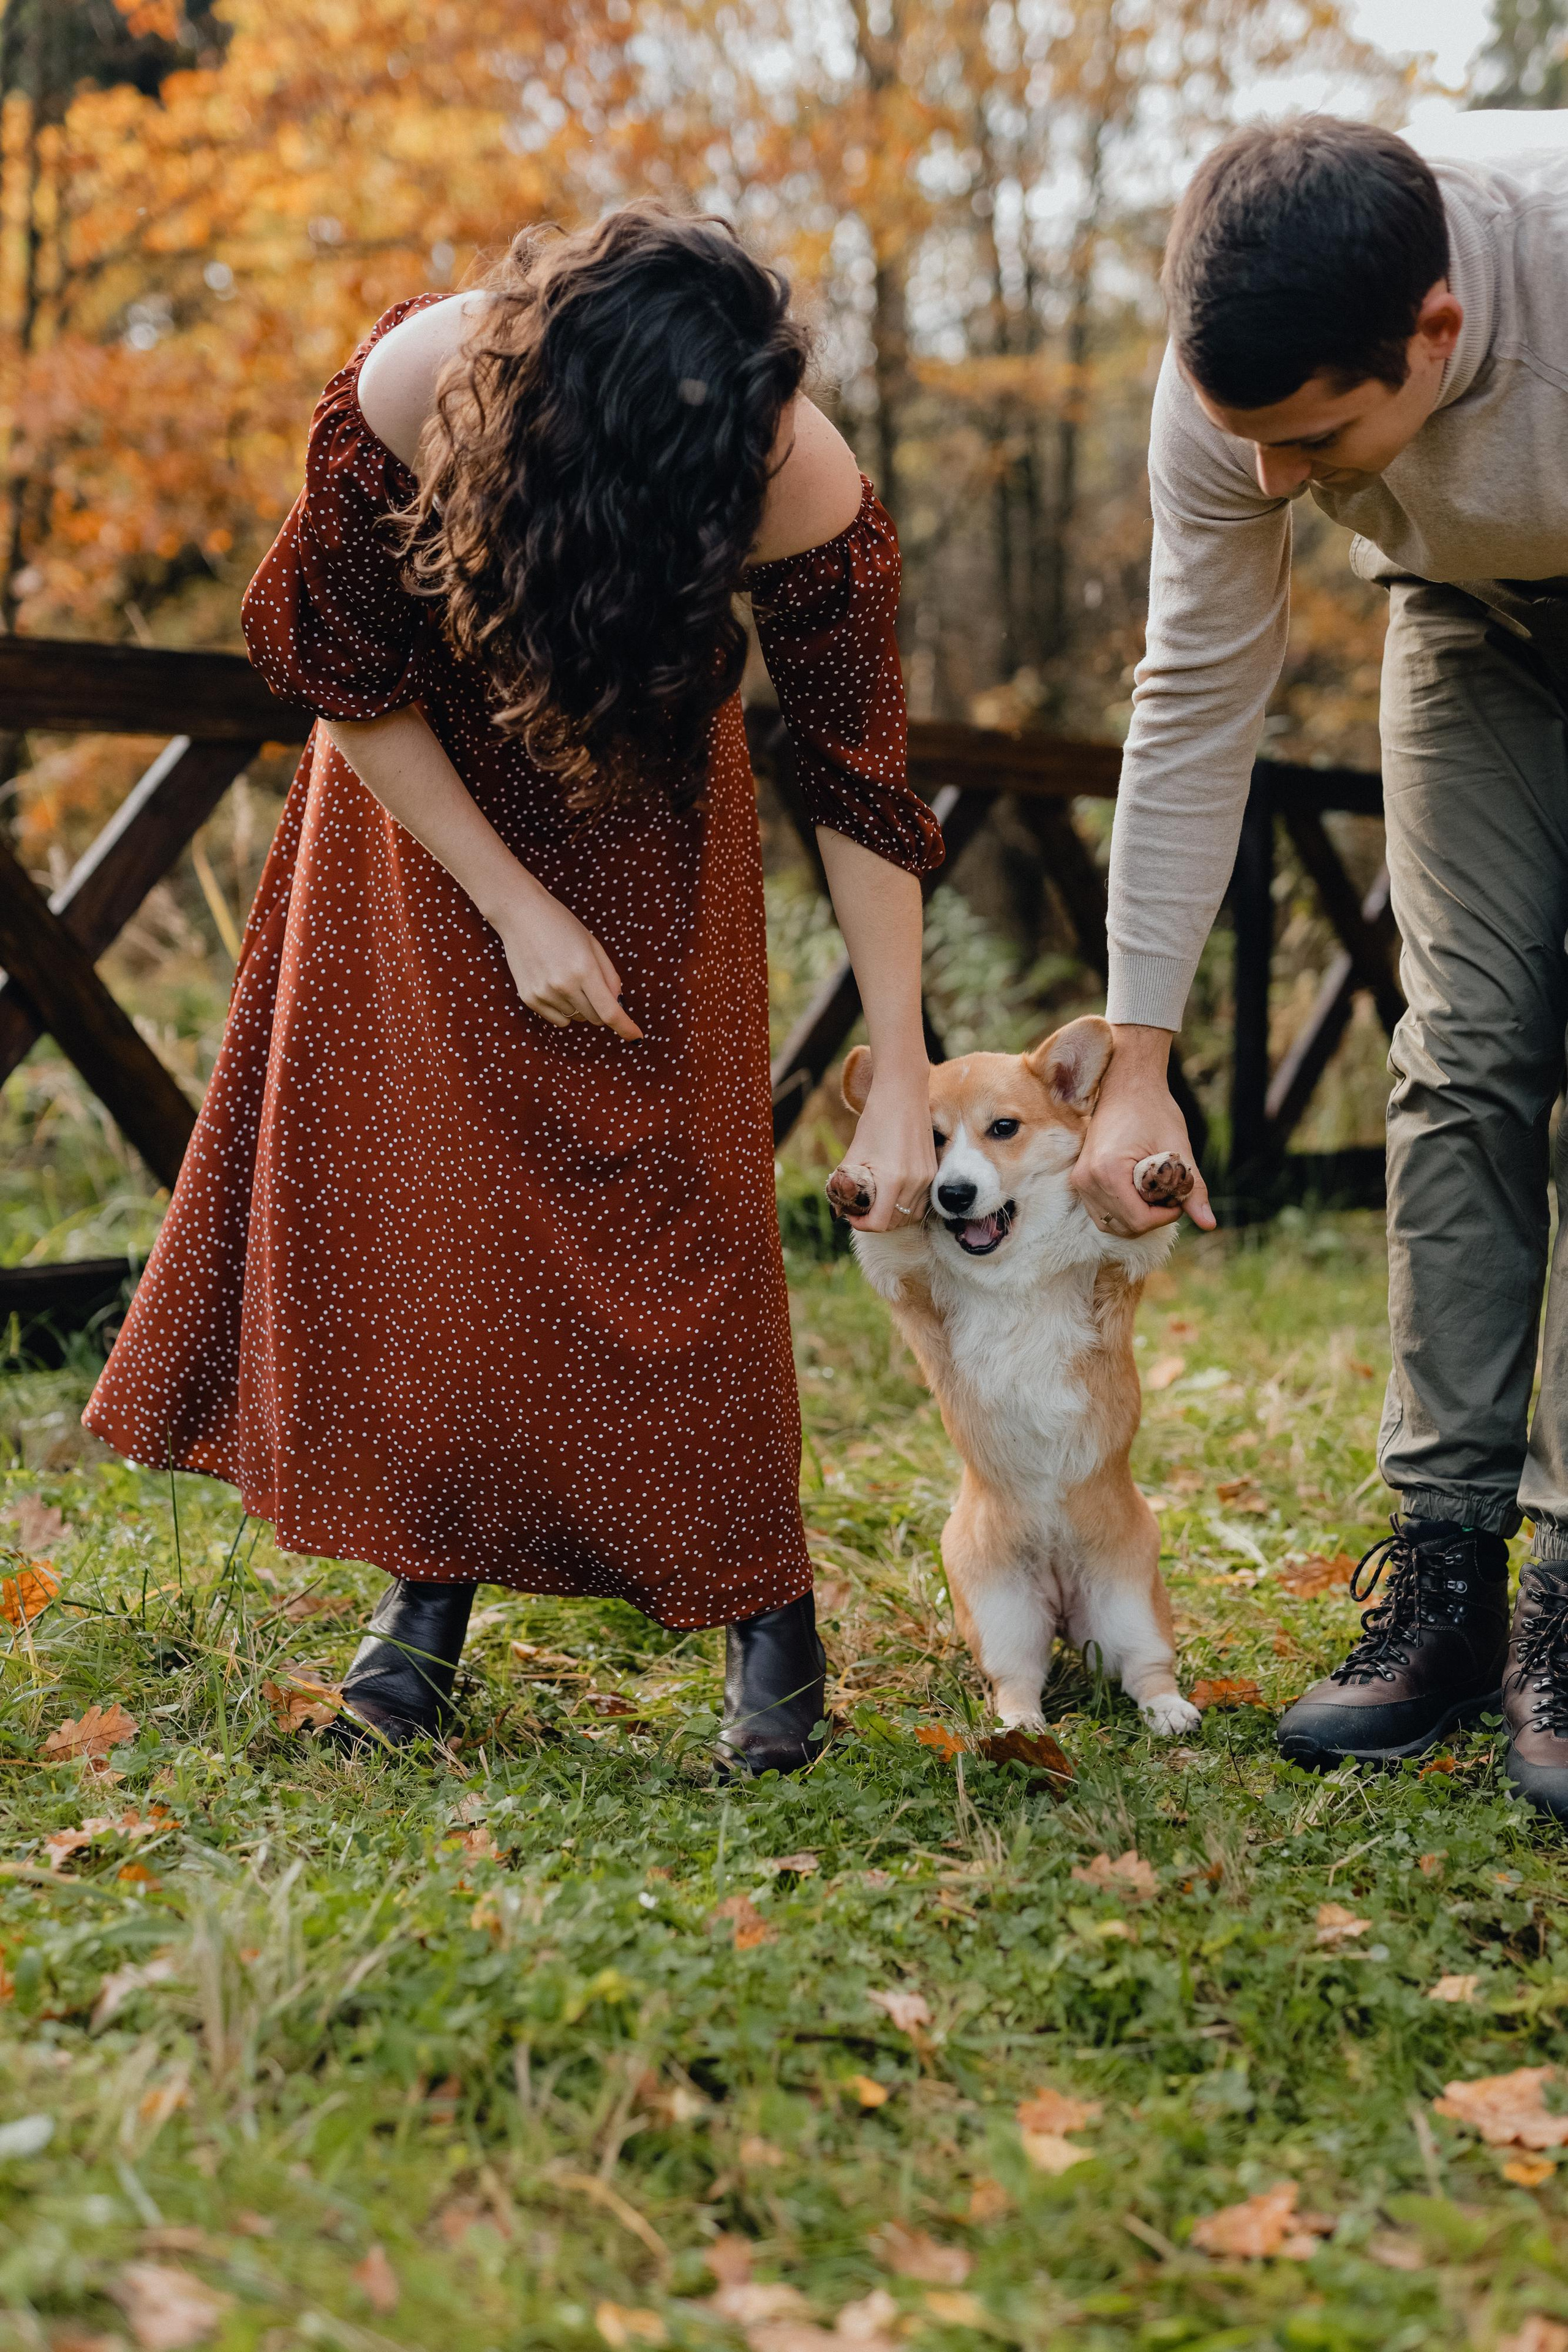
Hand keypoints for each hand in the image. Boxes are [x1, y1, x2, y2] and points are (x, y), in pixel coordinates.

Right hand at [496, 880, 642, 1038]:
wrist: (520, 913)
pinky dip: (563, 1009)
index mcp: (584, 969)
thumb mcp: (593, 945)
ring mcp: (544, 993)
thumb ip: (610, 976)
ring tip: (567, 977)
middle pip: (596, 1018)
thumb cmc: (561, 925)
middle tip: (592, 984)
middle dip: (601, 1008)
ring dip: (580, 1005)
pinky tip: (554, 985)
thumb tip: (618, 1005)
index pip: (610, 1011)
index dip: (626, 1027)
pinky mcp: (529, 998)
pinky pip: (558, 1020)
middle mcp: (563, 985)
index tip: (637, 1037)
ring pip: (577, 1018)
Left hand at [842, 1069, 934, 1234]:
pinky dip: (906, 1206)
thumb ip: (845, 1184)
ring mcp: (928, 1178)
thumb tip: (838, 1211)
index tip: (852, 1215)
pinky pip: (922, 1202)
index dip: (862, 1224)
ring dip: (893, 1216)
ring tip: (876, 1203)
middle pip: (896, 1222)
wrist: (902, 1095)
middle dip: (876, 1221)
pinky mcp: (934, 1172)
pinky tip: (893, 1194)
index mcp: (892, 1179)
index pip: (879, 1223)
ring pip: (911, 1216)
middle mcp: (915, 1182)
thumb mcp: (855, 1153)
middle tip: (861, 1209)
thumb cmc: (875, 1121)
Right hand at [1073, 1025, 1215, 1236]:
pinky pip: (1102, 1213)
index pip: (1139, 1220)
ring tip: (1153, 1190)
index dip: (1165, 1216)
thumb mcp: (1178, 1150)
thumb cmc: (1154, 1111)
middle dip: (1152, 1217)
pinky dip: (1123, 1210)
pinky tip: (1139, 1190)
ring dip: (1137, 1216)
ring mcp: (1080, 1180)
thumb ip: (1193, 1189)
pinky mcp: (1080, 1179)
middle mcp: (1087, 1179)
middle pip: (1124, 1226)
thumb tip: (1209, 1224)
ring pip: (1111, 1223)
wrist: (1127, 1086)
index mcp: (1108, 1171)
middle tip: (1168, 1192)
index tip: (1178, 1196)